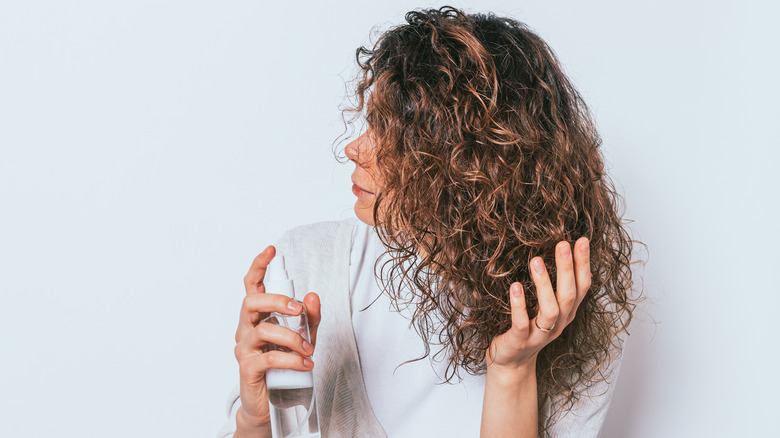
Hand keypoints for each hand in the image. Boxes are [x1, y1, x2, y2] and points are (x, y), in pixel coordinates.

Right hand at [233, 245, 321, 428]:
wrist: (273, 404)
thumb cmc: (285, 365)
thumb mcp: (304, 337)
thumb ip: (310, 317)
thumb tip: (313, 296)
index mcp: (257, 317)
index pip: (252, 286)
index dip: (258, 267)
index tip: (271, 250)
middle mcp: (246, 329)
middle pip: (251, 302)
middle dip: (276, 301)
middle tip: (298, 310)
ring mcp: (244, 349)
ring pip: (262, 330)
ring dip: (291, 337)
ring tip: (309, 349)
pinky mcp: (248, 370)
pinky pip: (267, 358)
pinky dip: (290, 360)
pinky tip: (305, 364)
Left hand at [486, 238, 590, 373]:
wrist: (511, 363)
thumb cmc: (528, 328)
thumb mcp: (548, 308)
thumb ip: (557, 288)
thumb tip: (569, 257)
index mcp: (566, 313)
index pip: (582, 287)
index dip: (583, 264)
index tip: (581, 240)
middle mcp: (558, 324)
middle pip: (569, 295)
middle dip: (567, 269)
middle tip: (562, 244)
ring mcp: (540, 334)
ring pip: (550, 310)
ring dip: (544, 285)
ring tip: (536, 261)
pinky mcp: (520, 341)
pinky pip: (521, 323)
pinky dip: (519, 305)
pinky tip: (515, 286)